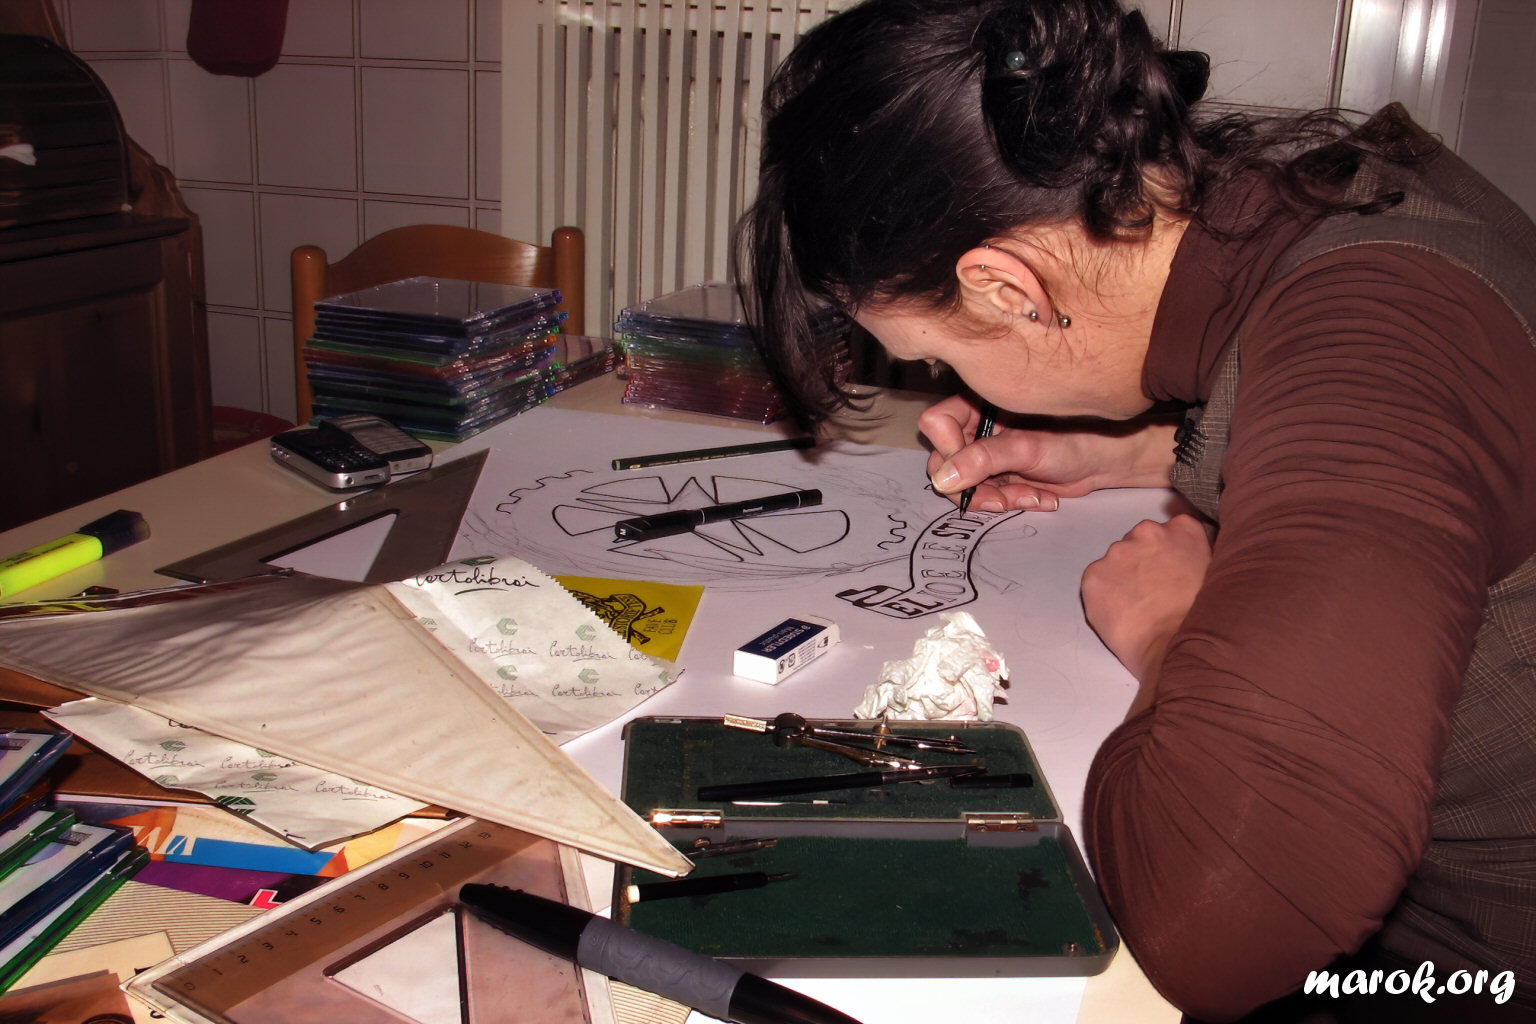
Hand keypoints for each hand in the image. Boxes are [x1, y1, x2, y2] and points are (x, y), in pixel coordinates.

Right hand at [920, 396, 1179, 510]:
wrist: (1111, 459)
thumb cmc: (1080, 439)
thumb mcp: (1028, 448)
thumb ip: (984, 459)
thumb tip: (943, 478)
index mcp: (981, 402)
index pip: (938, 423)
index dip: (947, 448)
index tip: (968, 467)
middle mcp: (980, 425)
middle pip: (944, 459)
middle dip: (970, 484)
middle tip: (998, 497)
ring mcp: (989, 452)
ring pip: (963, 483)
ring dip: (993, 498)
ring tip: (1025, 497)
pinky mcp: (1002, 474)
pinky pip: (986, 495)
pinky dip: (1009, 502)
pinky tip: (1038, 497)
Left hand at [1081, 514, 1212, 685]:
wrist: (1172, 646)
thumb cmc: (1199, 618)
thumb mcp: (1216, 574)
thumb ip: (1198, 554)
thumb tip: (1190, 556)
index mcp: (1182, 529)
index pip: (1170, 531)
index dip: (1168, 554)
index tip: (1170, 572)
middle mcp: (1148, 531)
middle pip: (1139, 542)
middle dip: (1143, 563)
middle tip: (1153, 592)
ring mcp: (1118, 551)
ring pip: (1116, 561)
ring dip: (1122, 578)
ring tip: (1138, 607)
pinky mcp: (1094, 574)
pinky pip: (1096, 581)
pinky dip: (1104, 595)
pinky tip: (1121, 613)